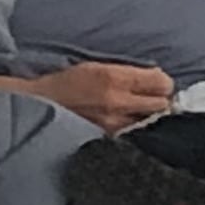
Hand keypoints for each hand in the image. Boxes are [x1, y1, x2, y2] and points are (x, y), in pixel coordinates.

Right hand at [28, 61, 174, 132]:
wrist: (40, 104)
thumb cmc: (68, 81)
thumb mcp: (97, 66)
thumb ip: (127, 72)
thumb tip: (155, 76)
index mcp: (114, 78)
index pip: (160, 83)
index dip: (164, 83)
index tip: (159, 82)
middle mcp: (116, 102)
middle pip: (160, 104)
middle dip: (160, 99)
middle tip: (152, 97)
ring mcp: (112, 123)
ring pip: (149, 121)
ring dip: (148, 115)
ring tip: (139, 110)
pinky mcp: (106, 138)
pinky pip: (132, 133)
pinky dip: (134, 127)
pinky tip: (128, 122)